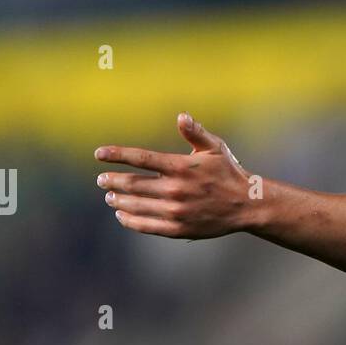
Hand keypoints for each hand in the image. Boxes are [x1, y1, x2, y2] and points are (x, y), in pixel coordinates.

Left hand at [95, 114, 251, 238]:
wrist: (246, 205)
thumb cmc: (228, 173)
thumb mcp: (215, 148)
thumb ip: (195, 132)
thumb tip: (181, 116)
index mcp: (181, 167)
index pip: (141, 158)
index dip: (117, 155)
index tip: (99, 154)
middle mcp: (176, 189)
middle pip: (133, 184)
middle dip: (113, 181)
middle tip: (101, 180)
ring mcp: (176, 210)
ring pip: (136, 205)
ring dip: (118, 200)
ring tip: (110, 197)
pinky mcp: (179, 228)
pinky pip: (147, 225)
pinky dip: (130, 220)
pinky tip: (121, 215)